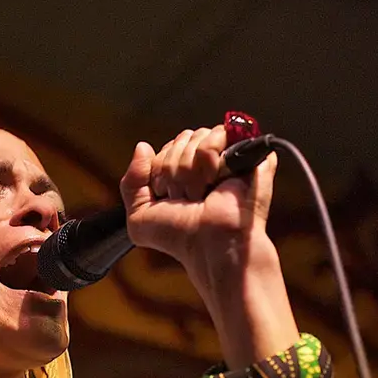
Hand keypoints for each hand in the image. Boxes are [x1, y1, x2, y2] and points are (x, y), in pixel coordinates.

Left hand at [119, 125, 277, 269]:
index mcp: (183, 174)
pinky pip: (219, 132)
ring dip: (192, 170)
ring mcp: (227, 157)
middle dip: (175, 171)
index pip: (166, 149)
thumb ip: (131, 183)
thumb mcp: (139, 218)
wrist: (210, 245)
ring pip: (198, 136)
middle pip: (181, 140)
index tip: (169, 197)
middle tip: (187, 198)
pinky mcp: (247, 152)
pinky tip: (215, 180)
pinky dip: (210, 157)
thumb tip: (143, 146)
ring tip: (202, 193)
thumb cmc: (179, 237)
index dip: (161, 171)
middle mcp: (205, 164)